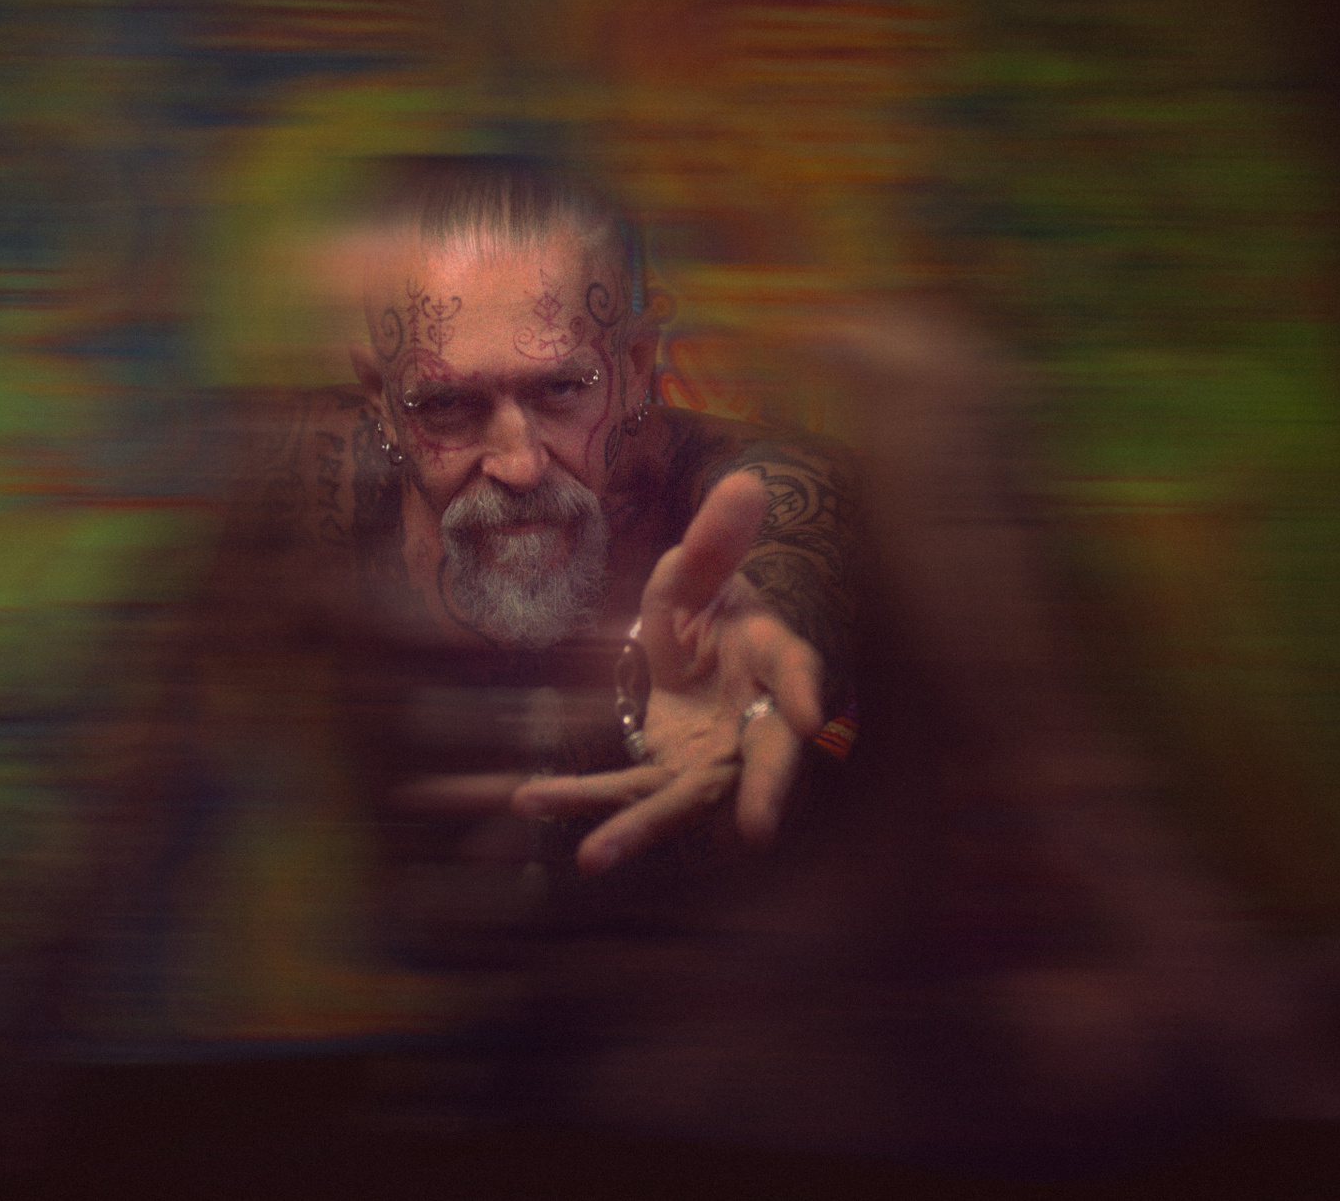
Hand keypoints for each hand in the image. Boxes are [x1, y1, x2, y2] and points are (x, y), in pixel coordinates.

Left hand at [513, 472, 825, 872]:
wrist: (691, 645)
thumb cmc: (706, 602)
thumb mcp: (699, 567)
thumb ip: (717, 537)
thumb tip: (746, 481)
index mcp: (770, 657)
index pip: (796, 672)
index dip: (803, 691)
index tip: (809, 715)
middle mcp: (750, 722)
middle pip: (761, 761)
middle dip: (763, 793)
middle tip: (760, 831)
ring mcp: (708, 757)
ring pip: (683, 800)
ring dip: (638, 830)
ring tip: (593, 858)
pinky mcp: (664, 774)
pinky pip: (622, 789)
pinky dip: (578, 797)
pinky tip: (529, 799)